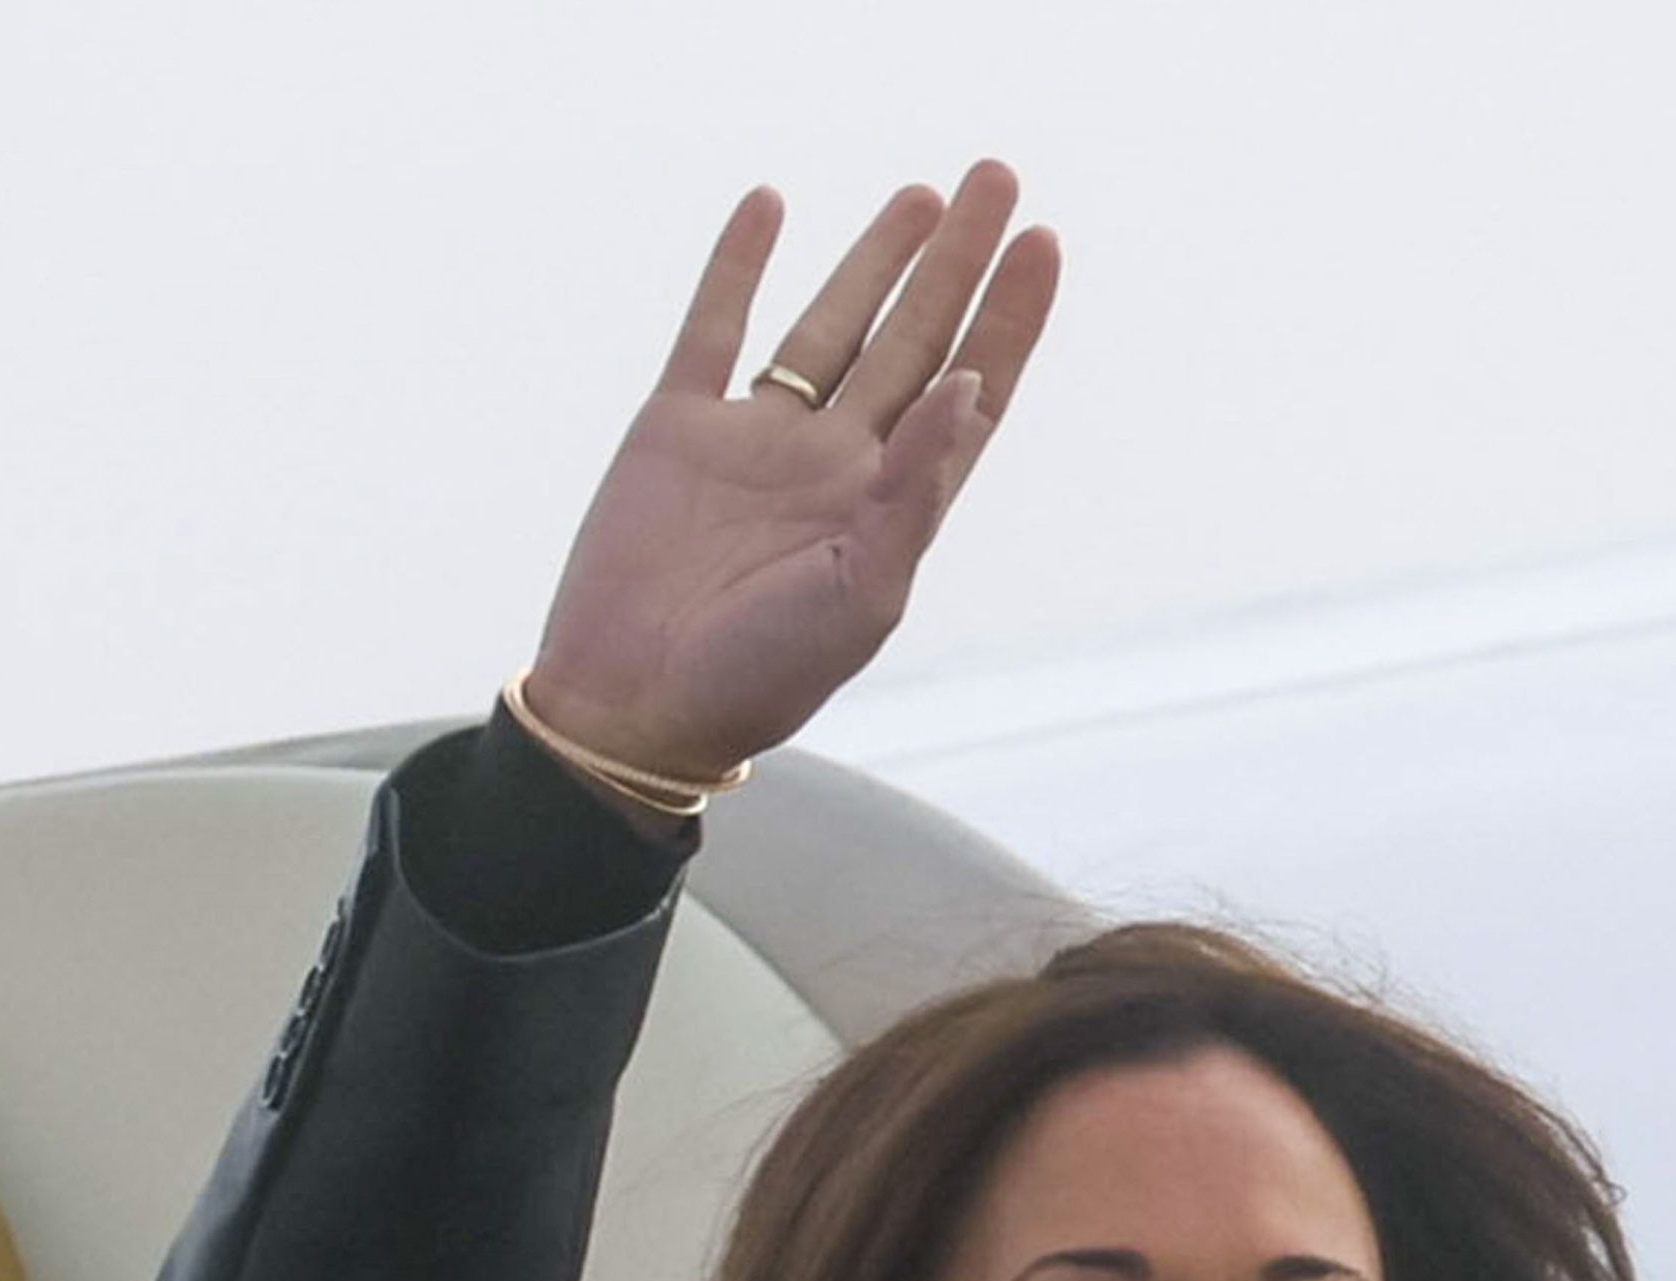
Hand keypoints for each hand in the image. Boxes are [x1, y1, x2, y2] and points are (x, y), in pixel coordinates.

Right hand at [523, 162, 1058, 789]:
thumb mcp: (860, 596)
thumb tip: (967, 386)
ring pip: (829, 325)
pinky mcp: (677, 430)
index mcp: (887, 507)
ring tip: (924, 195)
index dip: (1009, 321)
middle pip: (913, 340)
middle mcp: (831, 464)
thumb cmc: (758, 677)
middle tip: (997, 179)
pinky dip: (739, 266)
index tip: (1042, 244)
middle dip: (957, 263)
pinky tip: (771, 206)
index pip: (966, 394)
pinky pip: (714, 327)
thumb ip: (914, 491)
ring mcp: (755, 442)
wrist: (633, 706)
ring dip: (875, 259)